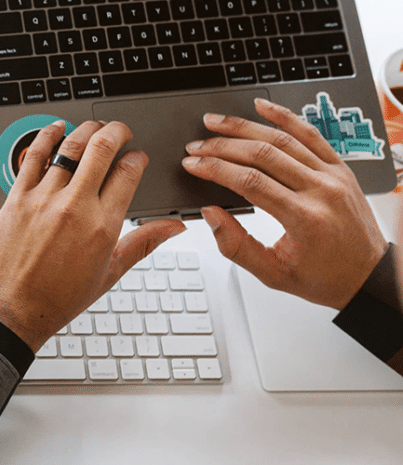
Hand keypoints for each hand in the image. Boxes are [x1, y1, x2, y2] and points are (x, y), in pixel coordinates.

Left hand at [0, 121, 185, 349]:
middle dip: (117, 131)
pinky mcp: (16, 198)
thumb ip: (144, 242)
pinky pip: (33, 156)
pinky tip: (55, 129)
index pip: (129, 172)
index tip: (137, 157)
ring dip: (85, 129)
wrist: (14, 309)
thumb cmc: (59, 296)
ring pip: (69, 146)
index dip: (138, 157)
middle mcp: (74, 207)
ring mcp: (43, 200)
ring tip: (92, 128)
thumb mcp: (111, 271)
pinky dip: (47, 136)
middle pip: (102, 148)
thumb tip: (175, 227)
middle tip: (120, 130)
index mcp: (103, 225)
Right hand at [182, 98, 387, 309]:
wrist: (368, 276)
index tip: (192, 163)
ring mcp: (334, 175)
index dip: (215, 168)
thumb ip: (235, 245)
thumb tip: (209, 213)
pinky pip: (311, 134)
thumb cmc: (323, 277)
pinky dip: (285, 116)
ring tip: (216, 122)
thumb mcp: (271, 273)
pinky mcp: (341, 167)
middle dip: (222, 146)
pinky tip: (262, 106)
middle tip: (196, 145)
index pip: (249, 181)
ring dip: (244, 127)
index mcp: (304, 218)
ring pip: (283, 139)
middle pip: (262, 155)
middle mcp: (321, 191)